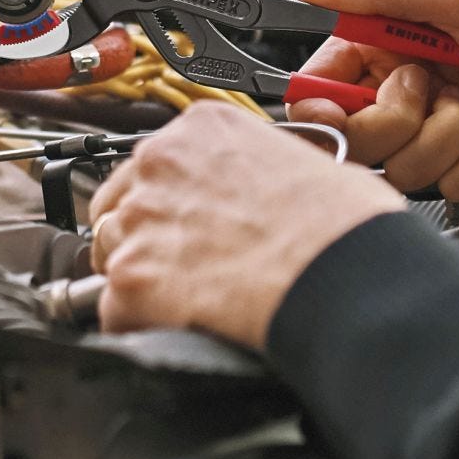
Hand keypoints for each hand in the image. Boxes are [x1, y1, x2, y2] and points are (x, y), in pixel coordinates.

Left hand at [90, 103, 402, 348]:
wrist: (346, 277)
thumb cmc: (343, 227)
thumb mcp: (304, 161)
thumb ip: (259, 168)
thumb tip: (267, 195)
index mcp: (200, 128)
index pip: (156, 161)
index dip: (169, 199)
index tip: (182, 220)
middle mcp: (159, 163)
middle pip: (122, 203)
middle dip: (146, 235)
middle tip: (183, 266)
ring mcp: (140, 219)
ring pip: (111, 252)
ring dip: (138, 277)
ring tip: (182, 301)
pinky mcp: (133, 277)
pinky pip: (113, 309)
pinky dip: (136, 324)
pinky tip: (173, 330)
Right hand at [288, 0, 458, 198]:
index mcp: (390, 39)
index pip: (324, 80)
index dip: (320, 104)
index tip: (333, 113)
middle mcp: (409, 85)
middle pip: (357, 135)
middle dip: (392, 122)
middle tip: (429, 91)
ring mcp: (442, 125)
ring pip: (405, 166)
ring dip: (446, 139)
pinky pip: (456, 184)